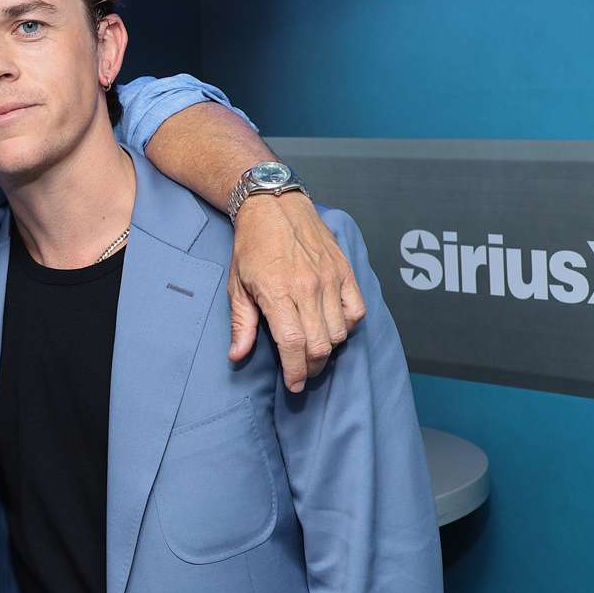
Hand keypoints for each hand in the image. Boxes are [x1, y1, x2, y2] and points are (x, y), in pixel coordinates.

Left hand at [228, 193, 365, 391]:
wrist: (274, 206)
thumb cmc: (251, 246)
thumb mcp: (237, 285)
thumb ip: (241, 323)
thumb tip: (237, 355)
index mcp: (277, 292)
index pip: (293, 344)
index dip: (296, 371)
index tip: (295, 386)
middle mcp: (307, 287)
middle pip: (320, 344)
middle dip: (311, 366)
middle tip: (302, 371)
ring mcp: (329, 279)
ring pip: (340, 332)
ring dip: (329, 348)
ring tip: (314, 350)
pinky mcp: (344, 271)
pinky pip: (356, 311)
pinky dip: (348, 326)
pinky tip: (333, 327)